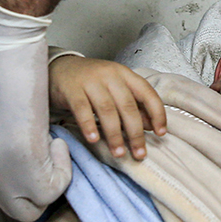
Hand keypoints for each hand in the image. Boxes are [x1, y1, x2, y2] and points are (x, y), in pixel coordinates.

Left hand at [0, 0, 71, 221]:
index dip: (18, 187)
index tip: (31, 164)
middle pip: (17, 210)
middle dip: (37, 193)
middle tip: (48, 162)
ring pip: (36, 204)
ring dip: (52, 181)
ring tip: (54, 148)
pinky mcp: (23, 159)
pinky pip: (51, 187)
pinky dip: (61, 169)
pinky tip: (58, 141)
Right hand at [49, 55, 166, 159]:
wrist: (60, 68)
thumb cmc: (92, 82)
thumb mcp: (115, 89)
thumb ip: (133, 105)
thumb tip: (151, 126)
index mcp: (125, 74)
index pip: (147, 93)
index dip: (157, 113)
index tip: (160, 133)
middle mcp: (110, 75)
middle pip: (127, 105)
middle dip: (135, 132)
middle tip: (139, 153)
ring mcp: (90, 81)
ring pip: (107, 110)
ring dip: (114, 134)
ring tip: (118, 153)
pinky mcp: (72, 89)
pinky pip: (82, 109)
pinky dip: (89, 126)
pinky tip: (94, 140)